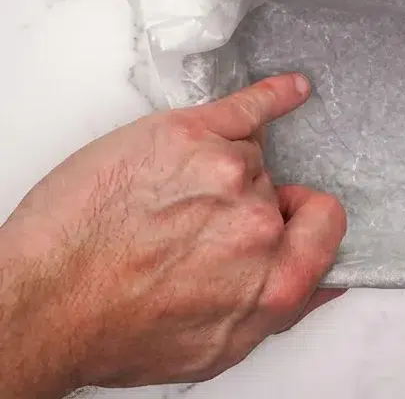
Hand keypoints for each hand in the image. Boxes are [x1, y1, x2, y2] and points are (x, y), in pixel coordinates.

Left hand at [0, 74, 344, 395]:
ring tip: (161, 202)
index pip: (326, 224)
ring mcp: (223, 169)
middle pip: (274, 191)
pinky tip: (289, 91)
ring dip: (215, 172)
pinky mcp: (188, 133)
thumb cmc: (110, 329)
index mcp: (272, 279)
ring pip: (244, 156)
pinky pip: (248, 106)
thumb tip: (322, 280)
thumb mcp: (210, 349)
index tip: (289, 222)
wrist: (42, 302)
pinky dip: (273, 96)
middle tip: (189, 230)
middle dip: (241, 207)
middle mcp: (255, 222)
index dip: (304, 225)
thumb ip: (275, 309)